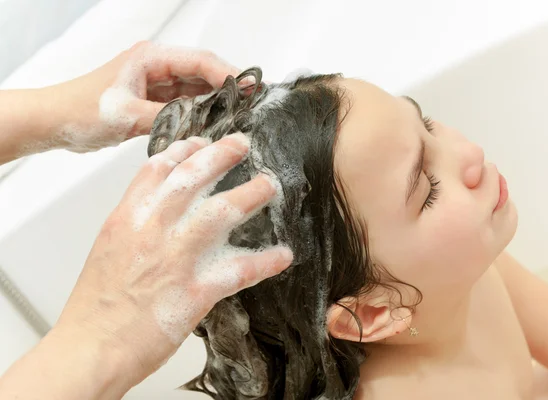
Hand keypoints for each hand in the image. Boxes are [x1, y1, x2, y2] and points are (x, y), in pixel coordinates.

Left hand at [47, 41, 239, 151]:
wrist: (55, 121)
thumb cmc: (80, 110)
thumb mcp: (126, 115)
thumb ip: (166, 117)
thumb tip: (201, 122)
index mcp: (150, 59)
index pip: (199, 61)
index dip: (228, 73)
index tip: (249, 87)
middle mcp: (156, 67)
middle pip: (202, 72)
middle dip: (228, 86)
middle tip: (253, 102)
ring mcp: (156, 84)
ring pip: (196, 89)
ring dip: (216, 101)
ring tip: (239, 113)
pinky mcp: (153, 101)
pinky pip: (185, 104)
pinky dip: (200, 113)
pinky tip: (214, 123)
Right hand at [54, 134, 291, 388]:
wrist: (90, 348)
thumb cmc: (95, 306)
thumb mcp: (109, 250)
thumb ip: (137, 226)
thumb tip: (161, 213)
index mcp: (128, 219)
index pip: (157, 170)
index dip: (183, 150)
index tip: (201, 142)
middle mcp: (153, 230)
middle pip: (192, 179)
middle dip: (220, 156)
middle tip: (242, 144)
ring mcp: (176, 259)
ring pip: (220, 213)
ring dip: (250, 196)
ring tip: (269, 185)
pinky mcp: (196, 291)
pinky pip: (239, 270)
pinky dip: (264, 261)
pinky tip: (282, 255)